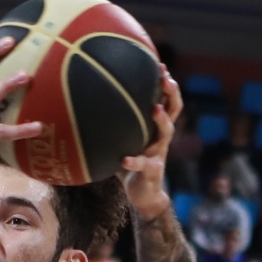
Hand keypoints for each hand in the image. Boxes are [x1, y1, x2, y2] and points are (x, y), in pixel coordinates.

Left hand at [121, 70, 182, 214]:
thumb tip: (87, 104)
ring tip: (155, 110)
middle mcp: (161, 138)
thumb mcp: (124, 141)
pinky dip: (135, 161)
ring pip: (166, 134)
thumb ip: (114, 125)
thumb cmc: (131, 163)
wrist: (144, 194)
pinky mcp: (152, 172)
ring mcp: (159, 154)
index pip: (167, 102)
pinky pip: (145, 165)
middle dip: (172, 94)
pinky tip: (124, 159)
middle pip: (173, 111)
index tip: (160, 66)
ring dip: (161, 121)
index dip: (167, 85)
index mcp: (155, 129)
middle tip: (167, 79)